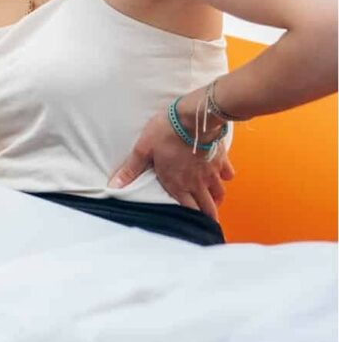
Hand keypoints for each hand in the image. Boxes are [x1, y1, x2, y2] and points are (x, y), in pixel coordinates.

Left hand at [109, 104, 234, 219]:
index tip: (192, 224)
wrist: (192, 117)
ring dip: (216, 197)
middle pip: (209, 207)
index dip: (191, 219)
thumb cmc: (165, 132)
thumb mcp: (143, 149)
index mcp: (178, 184)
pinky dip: (225, 176)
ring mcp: (212, 172)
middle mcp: (197, 182)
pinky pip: (228, 174)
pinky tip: (222, 174)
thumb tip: (113, 186)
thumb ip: (131, 169)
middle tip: (206, 216)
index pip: (189, 210)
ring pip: (219, 192)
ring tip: (213, 199)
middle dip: (208, 214)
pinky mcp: (221, 159)